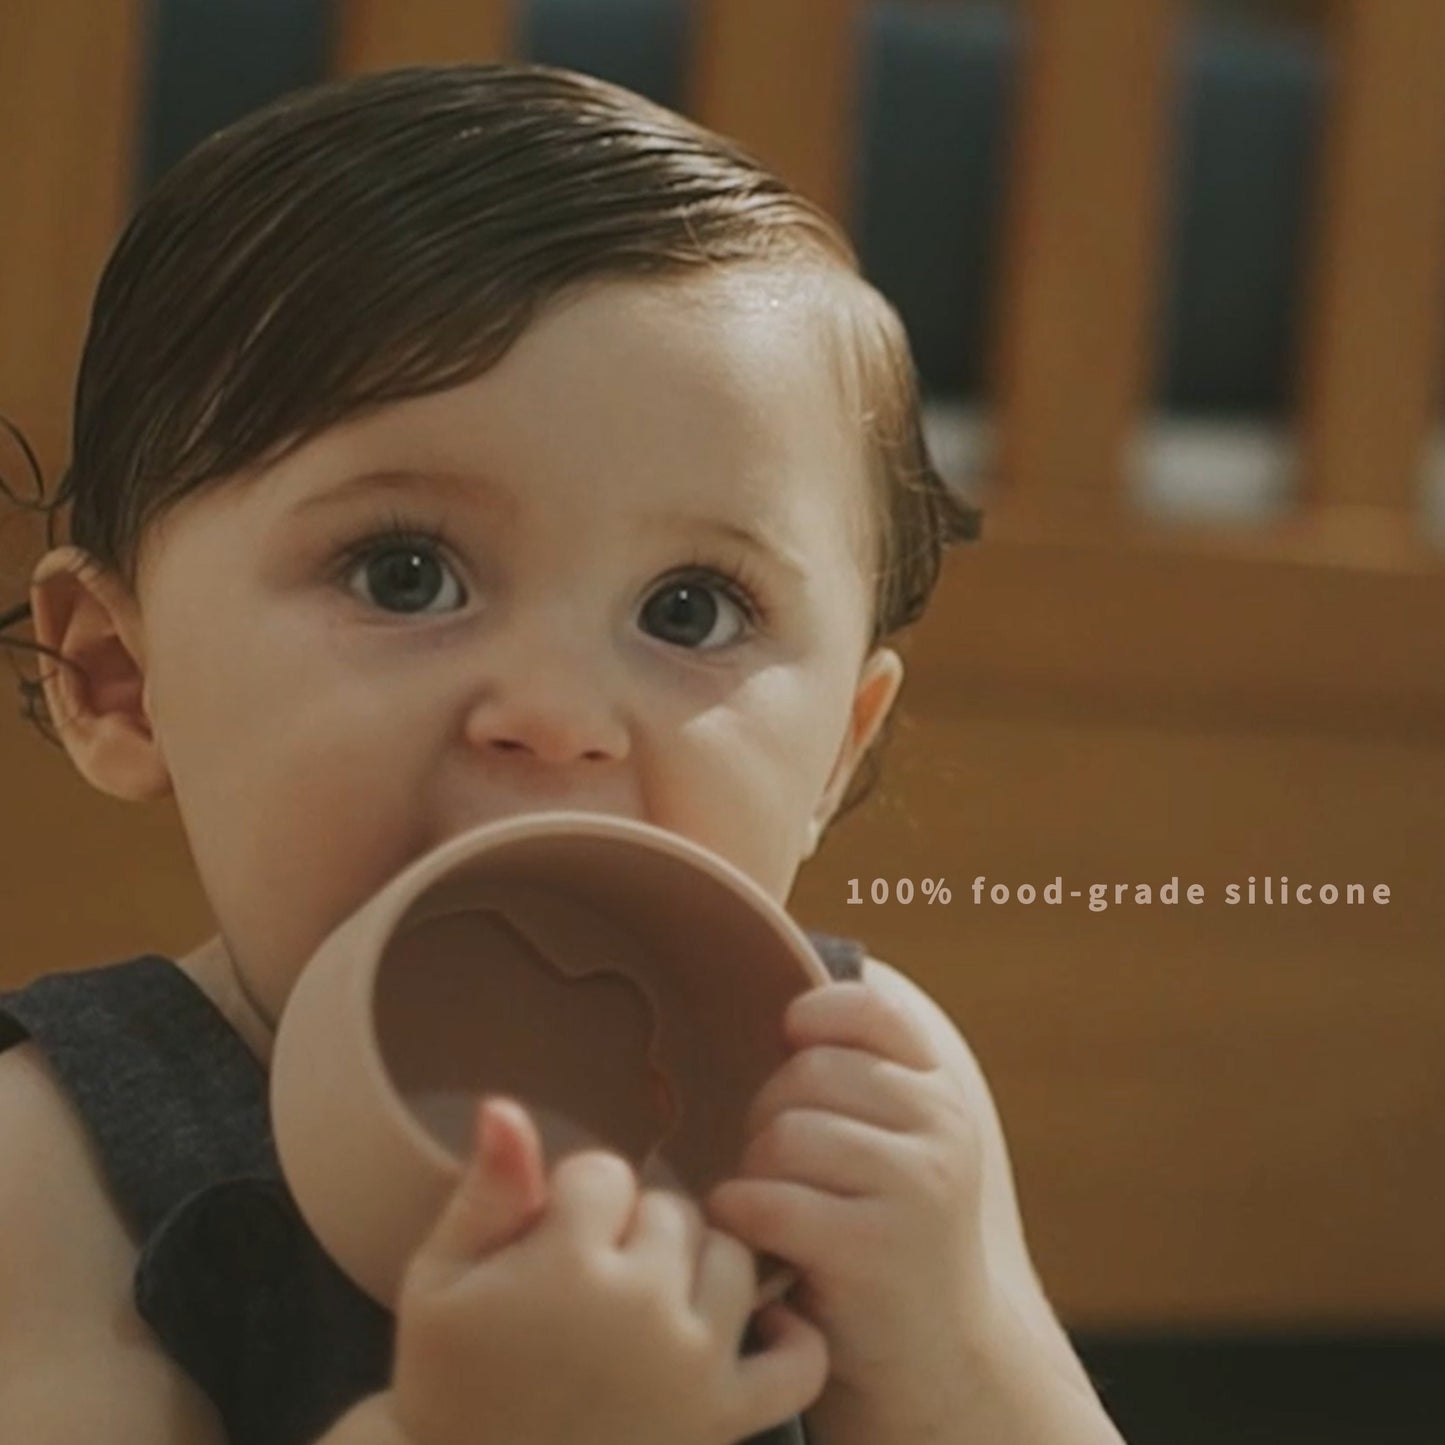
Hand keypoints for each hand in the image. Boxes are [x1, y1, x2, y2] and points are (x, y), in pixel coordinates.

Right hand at [382, 1096, 830, 1444]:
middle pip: (671, 1209)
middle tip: (591, 1285)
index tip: (547, 1243)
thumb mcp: (439, 1283)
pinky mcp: (725, 1418)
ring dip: (695, 1268)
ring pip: (730, 1256)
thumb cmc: (448, 1383)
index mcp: (569, 1265)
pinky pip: (797, 1358)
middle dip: (631, 1232)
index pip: (603, 1174)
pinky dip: (786, 1336)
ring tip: (647, 1305)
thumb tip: (506, 1105)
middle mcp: (644, 1306)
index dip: (573, 1202)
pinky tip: (743, 1329)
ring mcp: (694, 1363)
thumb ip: (487, 1192)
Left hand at [702, 981, 989, 1396]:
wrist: (932, 1361)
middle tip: (775, 1166)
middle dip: (768, 1114)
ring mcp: (915, 1188)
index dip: (815, 1014)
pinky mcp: (874, 1247)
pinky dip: (741, 1215)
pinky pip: (770, 1201)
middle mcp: (939, 1131)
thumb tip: (783, 1011)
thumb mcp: (893, 1147)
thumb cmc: (882, 1237)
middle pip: (807, 1072)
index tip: (789, 1039)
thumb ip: (858, 1082)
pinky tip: (750, 1234)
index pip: (870, 1009)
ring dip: (755, 1172)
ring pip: (784, 1134)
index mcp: (940, 1094)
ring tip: (771, 1207)